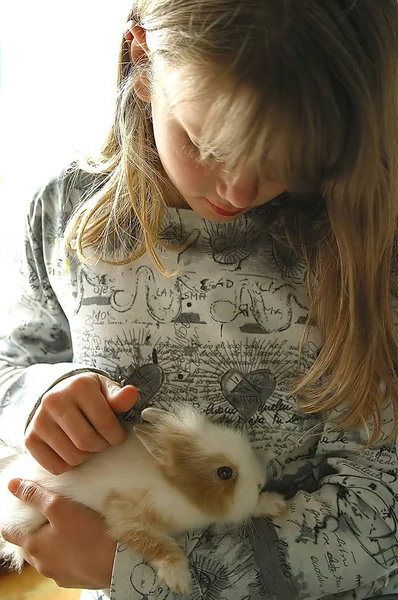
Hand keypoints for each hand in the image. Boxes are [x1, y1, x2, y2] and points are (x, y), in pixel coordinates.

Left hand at [1, 479, 115, 588]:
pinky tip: (79, 544)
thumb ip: (35, 495)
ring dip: (50, 544)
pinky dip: (66, 554)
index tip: (22, 509)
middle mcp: (41, 564)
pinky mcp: (74, 578)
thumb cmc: (87, 533)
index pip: (9, 533)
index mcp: (33, 546)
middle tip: (45, 516)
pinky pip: (63, 565)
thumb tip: (12, 485)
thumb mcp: (59, 506)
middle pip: (27, 546)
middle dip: (32, 531)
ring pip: (46, 556)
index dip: (12, 519)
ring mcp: (58, 574)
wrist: (117, 562)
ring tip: (64, 529)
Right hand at [25, 373, 137, 473]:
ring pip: (72, 457)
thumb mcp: (105, 390)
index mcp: (79, 386)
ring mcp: (39, 420)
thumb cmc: (88, 395)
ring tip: (88, 445)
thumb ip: (118, 397)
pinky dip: (68, 465)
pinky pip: (55, 467)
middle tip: (103, 441)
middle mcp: (55, 400)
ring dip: (86, 457)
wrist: (56, 394)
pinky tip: (72, 450)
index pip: (105, 423)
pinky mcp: (30, 438)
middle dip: (101, 446)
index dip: (116, 436)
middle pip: (87, 442)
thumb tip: (131, 393)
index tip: (117, 436)